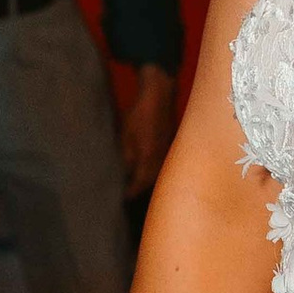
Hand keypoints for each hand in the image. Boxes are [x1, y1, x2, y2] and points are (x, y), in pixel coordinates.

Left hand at [121, 62, 174, 193]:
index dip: (131, 191)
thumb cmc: (139, 113)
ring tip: (136, 181)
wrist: (159, 95)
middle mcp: (161, 157)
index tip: (123, 197)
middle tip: (129, 192)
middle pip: (151, 180)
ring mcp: (168, 150)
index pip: (140, 182)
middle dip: (140, 188)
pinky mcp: (170, 143)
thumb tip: (124, 172)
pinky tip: (147, 166)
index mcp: (148, 157)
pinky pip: (163, 162)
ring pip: (158, 172)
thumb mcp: (125, 135)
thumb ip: (126, 156)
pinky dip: (154, 168)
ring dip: (148, 178)